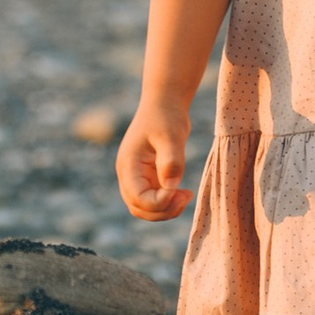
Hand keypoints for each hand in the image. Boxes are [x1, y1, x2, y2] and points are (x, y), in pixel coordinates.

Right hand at [115, 101, 193, 220]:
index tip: (179, 189)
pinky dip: (168, 203)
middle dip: (163, 210)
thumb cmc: (166, 117)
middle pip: (139, 208)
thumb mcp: (171, 136)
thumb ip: (171, 161)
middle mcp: (128, 175)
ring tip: (186, 196)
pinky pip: (154, 200)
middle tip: (186, 197)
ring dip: (166, 209)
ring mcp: (136, 177)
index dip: (160, 202)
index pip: (139, 198)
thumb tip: (171, 186)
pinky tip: (183, 192)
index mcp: (128, 165)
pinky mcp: (148, 178)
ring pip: (146, 208)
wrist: (164, 104)